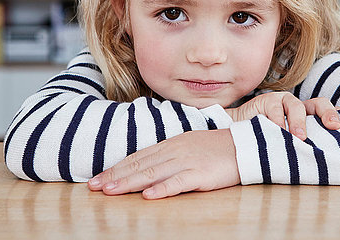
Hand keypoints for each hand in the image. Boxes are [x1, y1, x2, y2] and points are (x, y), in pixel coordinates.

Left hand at [87, 129, 239, 198]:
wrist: (245, 146)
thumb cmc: (216, 148)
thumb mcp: (188, 146)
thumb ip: (167, 155)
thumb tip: (146, 167)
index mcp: (170, 144)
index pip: (137, 157)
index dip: (116, 168)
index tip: (98, 178)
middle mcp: (174, 151)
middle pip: (140, 165)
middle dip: (115, 176)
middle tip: (94, 187)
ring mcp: (187, 162)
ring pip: (153, 173)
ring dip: (130, 183)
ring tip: (111, 191)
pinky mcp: (201, 174)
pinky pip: (179, 183)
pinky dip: (162, 189)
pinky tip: (148, 196)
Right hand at [226, 92, 339, 140]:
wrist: (240, 134)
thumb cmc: (269, 143)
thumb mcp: (290, 144)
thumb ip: (305, 147)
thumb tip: (327, 163)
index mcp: (308, 115)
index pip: (327, 113)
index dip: (338, 117)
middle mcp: (298, 106)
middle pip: (319, 103)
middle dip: (328, 113)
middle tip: (333, 126)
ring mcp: (282, 101)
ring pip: (296, 106)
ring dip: (299, 122)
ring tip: (300, 137)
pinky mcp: (266, 101)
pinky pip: (274, 109)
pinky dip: (278, 121)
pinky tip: (279, 132)